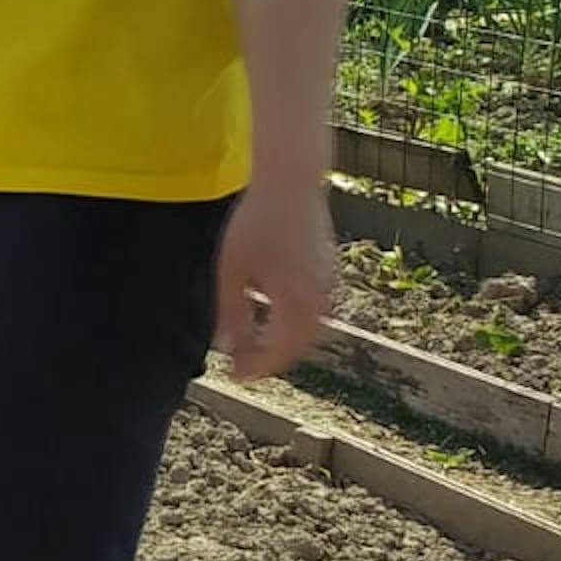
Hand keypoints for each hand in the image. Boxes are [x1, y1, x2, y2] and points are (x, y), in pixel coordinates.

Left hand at [215, 180, 334, 381]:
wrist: (291, 183)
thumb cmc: (255, 225)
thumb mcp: (232, 273)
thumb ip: (231, 314)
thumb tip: (229, 348)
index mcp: (297, 303)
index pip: (279, 352)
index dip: (256, 368)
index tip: (236, 376)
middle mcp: (321, 299)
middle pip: (298, 345)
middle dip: (271, 359)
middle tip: (244, 366)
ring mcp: (330, 283)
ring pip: (310, 328)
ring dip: (285, 340)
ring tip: (257, 343)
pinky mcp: (330, 269)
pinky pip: (316, 308)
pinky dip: (296, 320)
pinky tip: (274, 314)